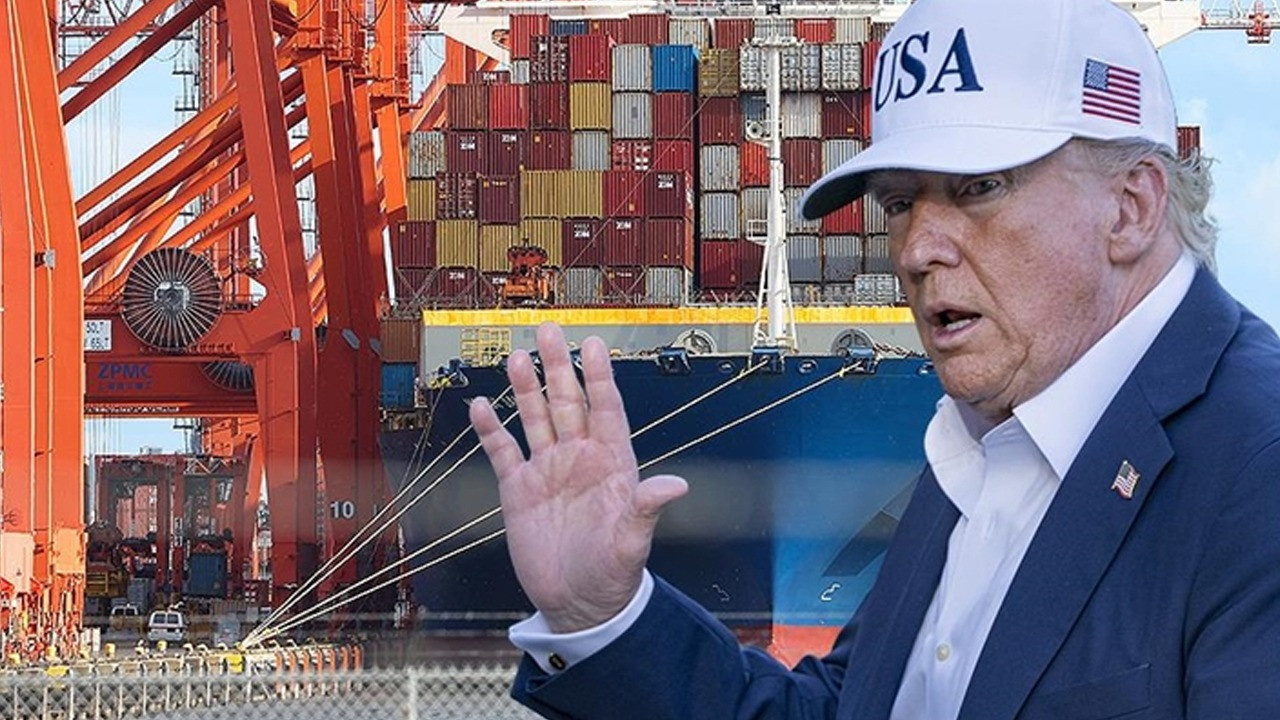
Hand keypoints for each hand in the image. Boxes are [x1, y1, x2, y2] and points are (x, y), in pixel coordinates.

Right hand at [469, 322, 688, 632]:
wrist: (579, 604)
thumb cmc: (613, 573)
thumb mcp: (633, 541)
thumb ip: (647, 509)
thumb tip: (675, 486)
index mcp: (611, 463)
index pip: (606, 409)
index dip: (599, 377)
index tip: (593, 345)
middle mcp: (579, 458)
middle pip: (568, 402)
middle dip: (558, 367)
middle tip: (549, 331)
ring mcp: (548, 471)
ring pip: (535, 418)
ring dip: (526, 389)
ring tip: (518, 358)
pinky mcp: (519, 490)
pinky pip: (503, 452)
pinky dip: (491, 430)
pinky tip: (481, 407)